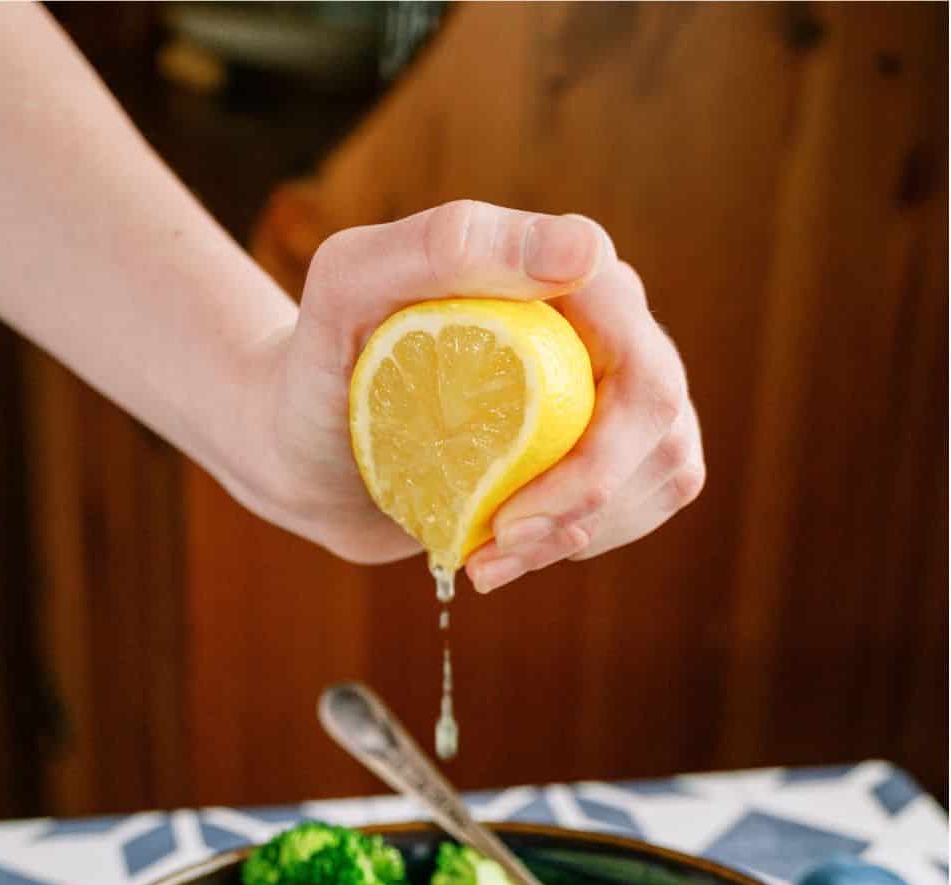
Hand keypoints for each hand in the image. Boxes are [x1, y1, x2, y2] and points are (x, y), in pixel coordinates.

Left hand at [249, 200, 703, 590]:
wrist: (302, 446)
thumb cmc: (317, 362)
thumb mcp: (350, 289)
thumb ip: (445, 246)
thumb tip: (581, 254)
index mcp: (564, 272)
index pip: (634, 341)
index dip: (602, 439)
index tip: (515, 507)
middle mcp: (604, 325)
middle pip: (660, 415)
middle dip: (588, 498)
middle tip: (499, 542)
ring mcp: (611, 391)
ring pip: (662, 468)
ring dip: (579, 534)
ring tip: (487, 557)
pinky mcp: (605, 452)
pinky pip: (639, 505)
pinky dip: (576, 544)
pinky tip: (505, 551)